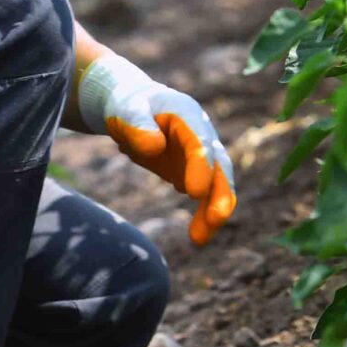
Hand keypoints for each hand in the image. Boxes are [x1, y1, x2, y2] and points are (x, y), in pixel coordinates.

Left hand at [78, 55, 236, 245]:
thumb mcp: (125, 110)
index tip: (195, 193)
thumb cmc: (127, 106)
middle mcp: (203, 135)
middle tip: (215, 220)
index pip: (200, 143)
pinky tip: (197, 235)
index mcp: (188, 115)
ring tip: (200, 241)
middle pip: (219, 166)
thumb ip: (137, 125)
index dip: (200, 167)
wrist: (132, 108)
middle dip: (220, 193)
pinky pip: (205, 197)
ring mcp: (202, 155)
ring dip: (213, 212)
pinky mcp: (195, 172)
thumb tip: (155, 147)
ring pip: (217, 185)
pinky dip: (202, 216)